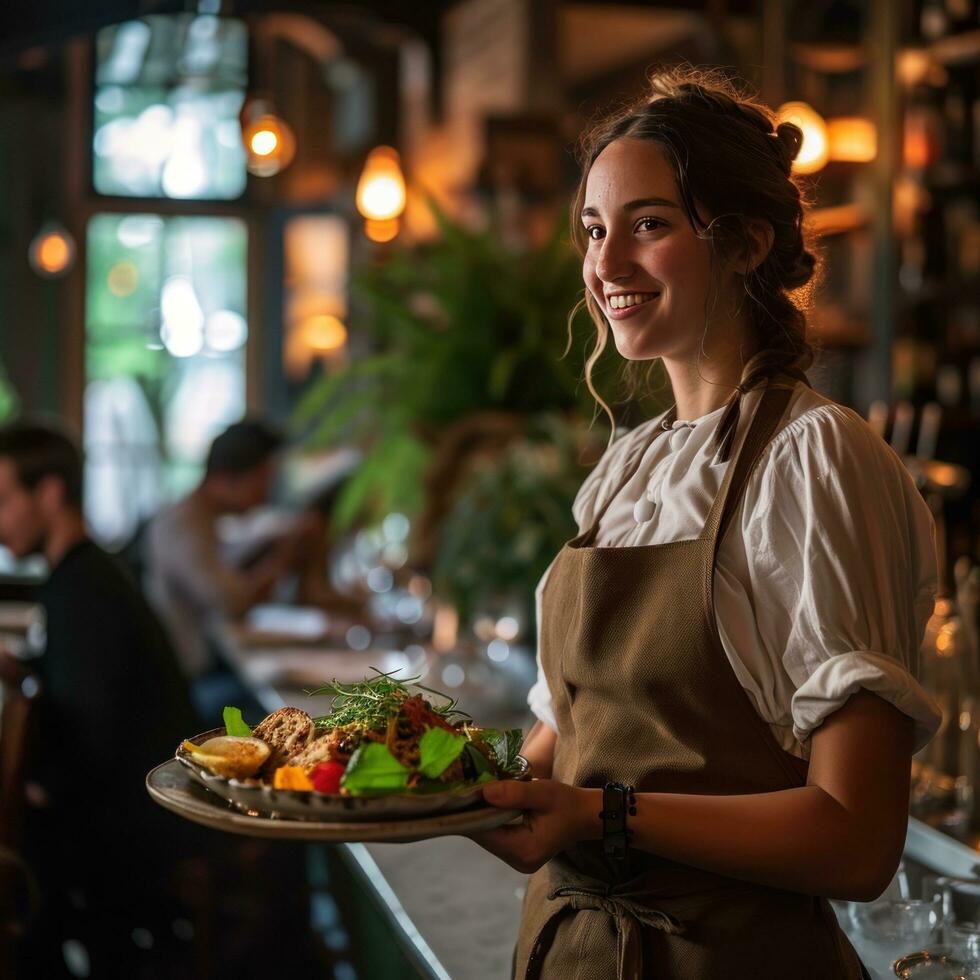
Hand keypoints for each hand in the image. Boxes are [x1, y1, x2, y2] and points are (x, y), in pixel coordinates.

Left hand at [467, 778, 599, 873]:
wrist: (585, 815)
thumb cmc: (567, 803)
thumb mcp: (543, 793)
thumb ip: (514, 793)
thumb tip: (483, 792)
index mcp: (524, 850)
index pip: (485, 833)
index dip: (469, 813)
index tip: (457, 793)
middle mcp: (517, 861)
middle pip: (484, 836)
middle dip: (473, 813)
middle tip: (462, 787)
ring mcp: (517, 859)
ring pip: (488, 836)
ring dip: (481, 815)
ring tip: (472, 792)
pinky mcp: (517, 852)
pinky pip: (496, 835)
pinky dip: (490, 819)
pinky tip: (485, 802)